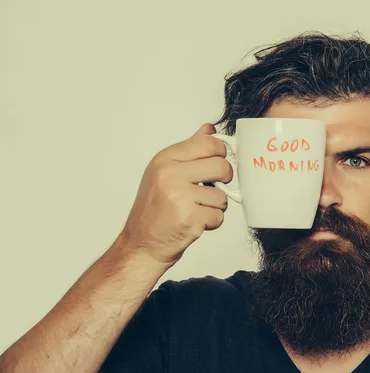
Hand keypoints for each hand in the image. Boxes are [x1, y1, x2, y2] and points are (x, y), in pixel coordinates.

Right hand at [116, 123, 231, 265]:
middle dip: (224, 180)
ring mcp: (179, 196)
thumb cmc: (155, 209)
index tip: (216, 162)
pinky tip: (194, 222)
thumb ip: (190, 150)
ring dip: (215, 206)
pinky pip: (219, 215)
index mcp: (166, 159)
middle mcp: (170, 174)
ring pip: (223, 195)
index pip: (208, 143)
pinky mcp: (189, 218)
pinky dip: (211, 222)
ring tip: (196, 209)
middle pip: (222, 166)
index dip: (220, 154)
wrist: (142, 244)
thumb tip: (209, 129)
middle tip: (211, 188)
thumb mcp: (165, 171)